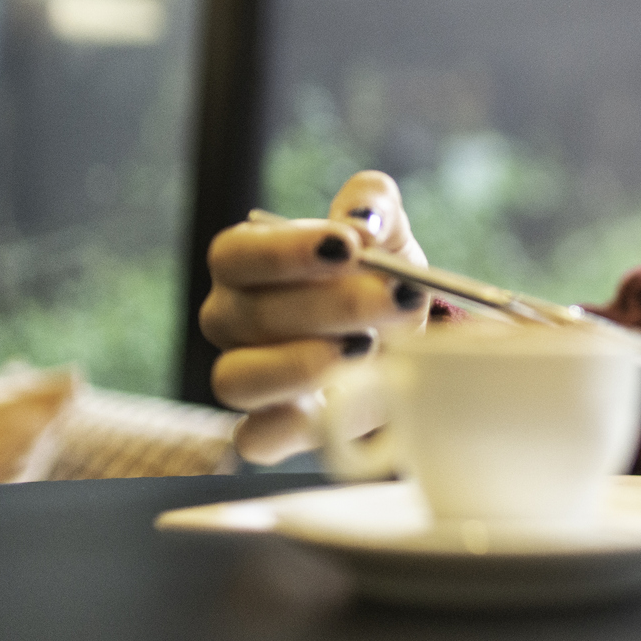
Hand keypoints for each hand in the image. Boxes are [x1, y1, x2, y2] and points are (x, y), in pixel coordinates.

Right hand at [200, 172, 431, 463]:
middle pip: (249, 315)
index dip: (287, 252)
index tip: (349, 246)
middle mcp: (231, 320)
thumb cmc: (380, 275)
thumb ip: (373, 202)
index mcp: (246, 263)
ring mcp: (245, 376)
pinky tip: (341, 400)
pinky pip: (256, 438)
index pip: (234, 254)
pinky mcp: (270, 427)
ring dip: (305, 364)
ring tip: (369, 347)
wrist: (409, 336)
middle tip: (396, 296)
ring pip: (237, 379)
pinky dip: (294, 425)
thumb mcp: (387, 229)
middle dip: (333, 305)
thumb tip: (361, 219)